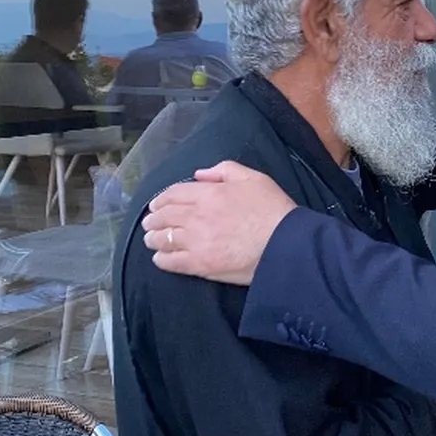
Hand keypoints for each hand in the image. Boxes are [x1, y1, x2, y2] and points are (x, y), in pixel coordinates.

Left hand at [142, 161, 295, 284]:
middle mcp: (196, 216)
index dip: (161, 199)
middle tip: (150, 223)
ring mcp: (196, 242)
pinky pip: (171, 262)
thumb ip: (225, 170)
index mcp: (208, 194)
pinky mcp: (200, 265)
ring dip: (153, 238)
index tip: (157, 204)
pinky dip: (161, 259)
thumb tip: (199, 175)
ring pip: (163, 239)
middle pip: (163, 216)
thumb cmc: (273, 209)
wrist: (285, 244)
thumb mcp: (254, 178)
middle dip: (153, 219)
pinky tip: (160, 258)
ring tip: (151, 240)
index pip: (173, 193)